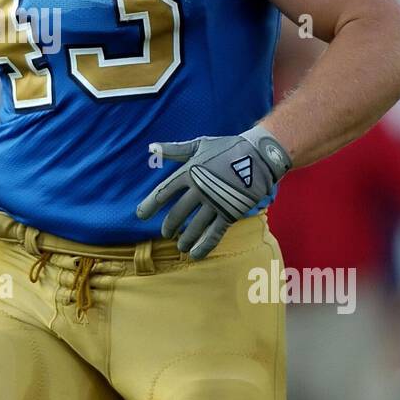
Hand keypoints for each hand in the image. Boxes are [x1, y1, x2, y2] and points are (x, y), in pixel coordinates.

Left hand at [136, 123, 291, 260]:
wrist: (258, 155)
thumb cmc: (227, 148)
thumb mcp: (199, 145)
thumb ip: (174, 150)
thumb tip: (151, 148)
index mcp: (189, 173)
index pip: (164, 192)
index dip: (151, 205)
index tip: (140, 215)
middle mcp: (199, 190)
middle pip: (177, 213)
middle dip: (169, 226)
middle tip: (165, 233)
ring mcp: (214, 203)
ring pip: (194, 227)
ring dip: (185, 239)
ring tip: (180, 246)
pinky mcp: (230, 213)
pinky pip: (214, 234)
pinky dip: (204, 246)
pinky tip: (195, 255)